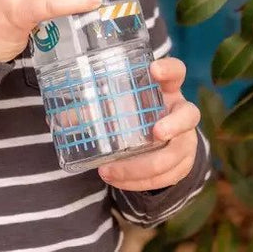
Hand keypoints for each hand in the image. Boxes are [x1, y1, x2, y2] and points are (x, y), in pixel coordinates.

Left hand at [98, 57, 199, 191]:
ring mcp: (186, 138)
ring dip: (144, 166)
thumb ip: (95, 108)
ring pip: (176, 153)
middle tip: (155, 132)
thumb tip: (63, 119)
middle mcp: (181, 111)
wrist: (161, 138)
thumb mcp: (124, 105)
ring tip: (112, 170)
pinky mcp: (184, 162)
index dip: (168, 69)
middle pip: (189, 114)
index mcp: (167, 88)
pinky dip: (142, 181)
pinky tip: (120, 181)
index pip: (177, 71)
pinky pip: (168, 176)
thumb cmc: (139, 112)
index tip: (153, 69)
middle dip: (174, 124)